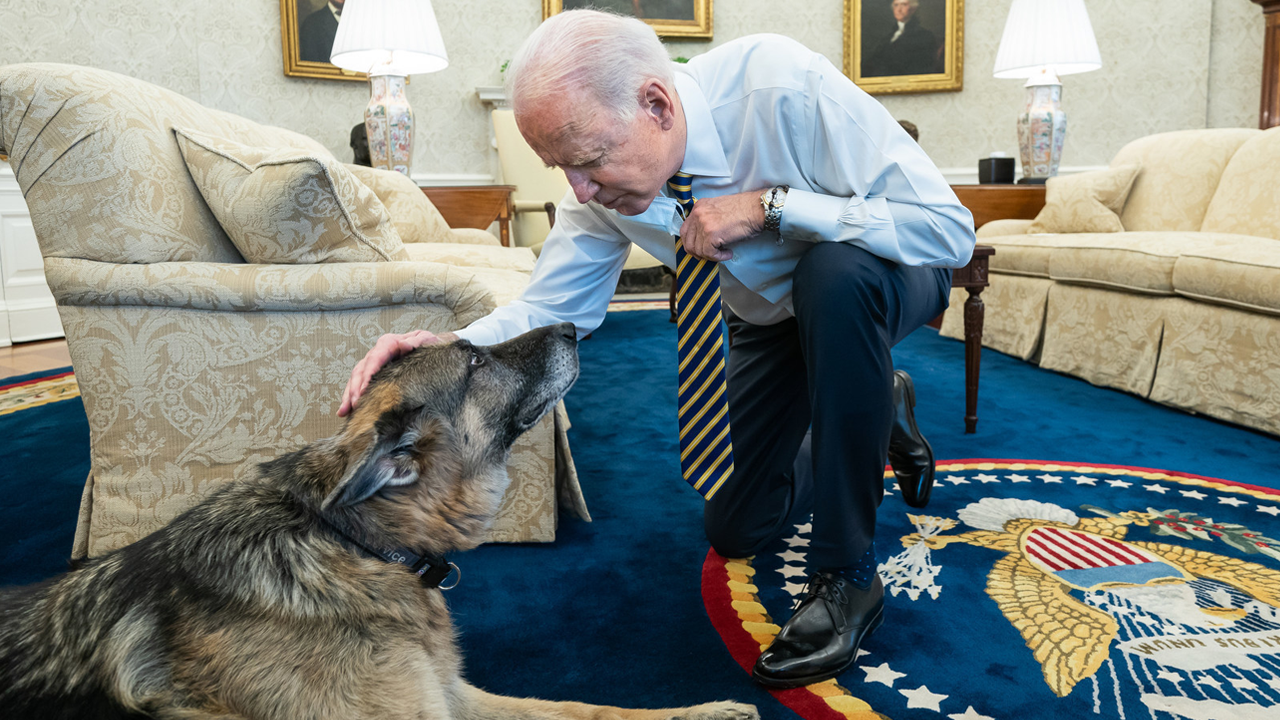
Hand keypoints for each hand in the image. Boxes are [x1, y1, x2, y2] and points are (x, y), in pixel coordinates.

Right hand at [337, 330, 456, 416]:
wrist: (428, 348)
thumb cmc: (427, 344)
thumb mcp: (426, 339)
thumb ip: (417, 341)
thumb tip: (404, 345)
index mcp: (388, 343)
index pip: (375, 358)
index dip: (368, 373)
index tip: (364, 389)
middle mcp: (377, 353)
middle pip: (361, 370)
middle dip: (356, 388)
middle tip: (356, 404)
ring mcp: (372, 364)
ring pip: (356, 379)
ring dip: (350, 395)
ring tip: (346, 411)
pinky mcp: (372, 375)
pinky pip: (357, 386)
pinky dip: (350, 398)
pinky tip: (345, 412)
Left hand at [679, 190, 766, 261]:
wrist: (757, 208)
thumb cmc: (744, 210)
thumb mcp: (718, 209)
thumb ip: (707, 220)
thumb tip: (702, 239)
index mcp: (699, 206)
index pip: (685, 230)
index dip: (691, 243)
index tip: (700, 249)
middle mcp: (698, 214)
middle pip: (688, 242)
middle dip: (698, 253)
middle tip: (710, 255)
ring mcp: (703, 224)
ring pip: (698, 250)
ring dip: (711, 256)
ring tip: (723, 253)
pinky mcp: (711, 234)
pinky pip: (709, 254)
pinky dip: (718, 257)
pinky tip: (728, 253)